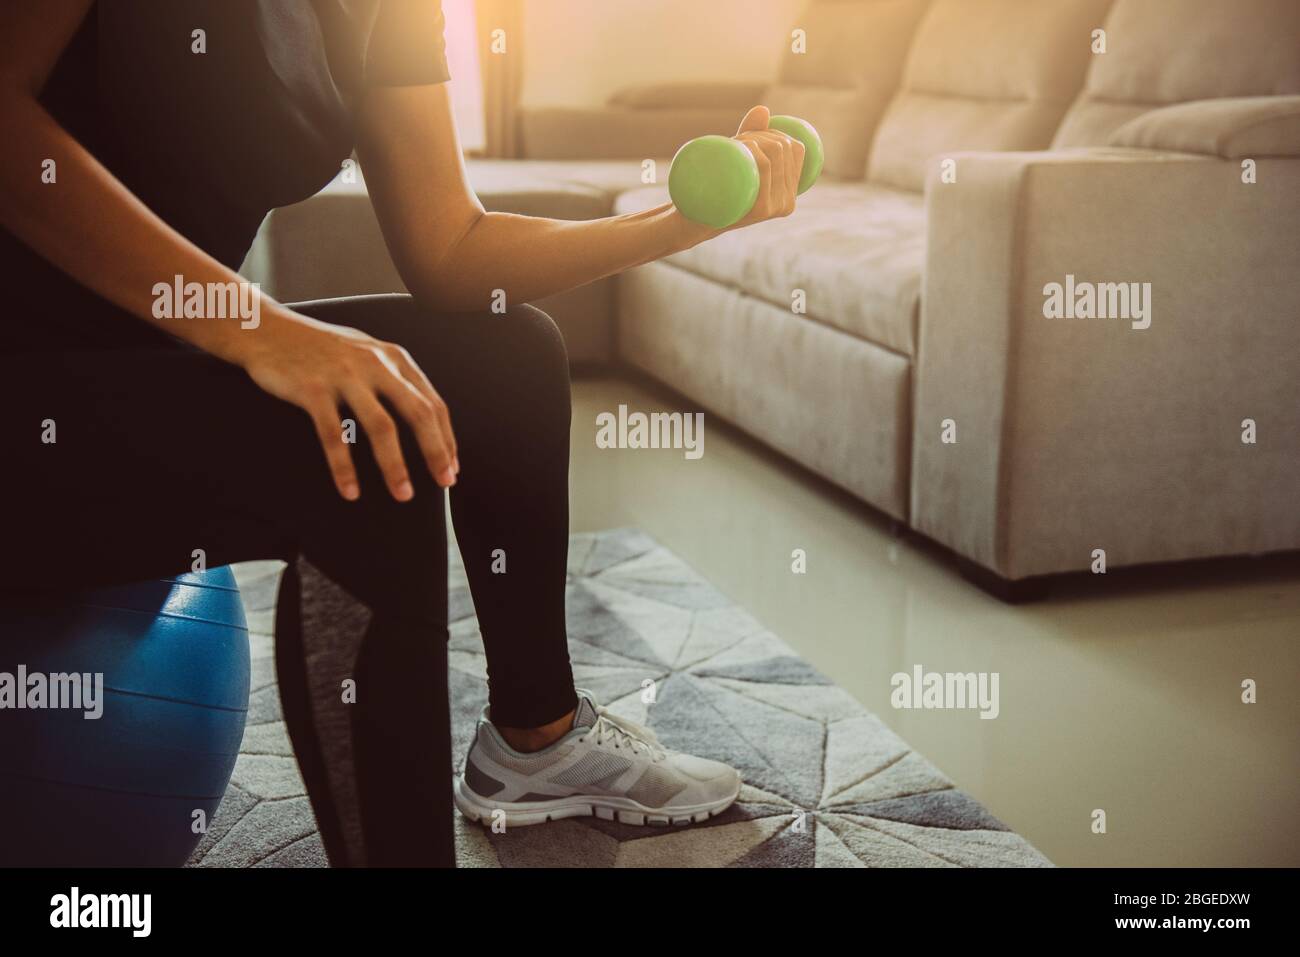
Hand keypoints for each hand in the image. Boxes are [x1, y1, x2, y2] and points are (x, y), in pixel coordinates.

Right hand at [237, 311, 457, 501]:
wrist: (266, 329)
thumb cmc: (321, 349)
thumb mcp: (366, 353)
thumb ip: (394, 380)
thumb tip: (424, 422)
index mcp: (394, 358)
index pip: (433, 403)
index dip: (446, 439)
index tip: (452, 469)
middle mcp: (375, 364)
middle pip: (417, 413)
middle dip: (435, 452)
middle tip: (443, 483)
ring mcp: (344, 375)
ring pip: (381, 426)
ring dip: (395, 465)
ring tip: (403, 494)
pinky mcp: (312, 389)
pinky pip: (334, 435)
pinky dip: (344, 467)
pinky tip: (350, 491)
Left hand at [729, 105, 805, 229]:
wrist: (695, 219)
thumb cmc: (718, 188)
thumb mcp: (739, 162)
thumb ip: (753, 135)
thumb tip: (763, 110)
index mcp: (790, 194)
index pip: (797, 149)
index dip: (776, 132)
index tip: (753, 136)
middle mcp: (787, 203)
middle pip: (783, 148)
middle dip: (760, 133)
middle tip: (737, 141)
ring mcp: (775, 208)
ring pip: (773, 154)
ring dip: (751, 138)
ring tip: (733, 145)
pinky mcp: (761, 210)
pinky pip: (764, 167)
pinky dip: (753, 149)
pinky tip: (743, 145)